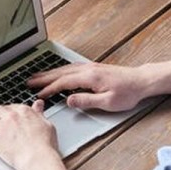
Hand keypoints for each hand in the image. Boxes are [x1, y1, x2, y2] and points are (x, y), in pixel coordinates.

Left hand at [0, 101, 57, 169]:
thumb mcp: (46, 124)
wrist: (39, 159)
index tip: (0, 111)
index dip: (3, 109)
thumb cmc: (45, 145)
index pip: (8, 106)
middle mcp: (10, 116)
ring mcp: (1, 128)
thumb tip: (39, 105)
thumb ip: (39, 113)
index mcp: (23, 111)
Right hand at [28, 62, 143, 111]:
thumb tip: (68, 100)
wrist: (141, 81)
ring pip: (63, 69)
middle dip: (43, 78)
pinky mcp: (92, 68)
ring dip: (49, 73)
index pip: (63, 82)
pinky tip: (56, 72)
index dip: (49, 88)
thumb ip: (86, 101)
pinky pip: (70, 67)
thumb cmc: (128, 93)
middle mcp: (86, 69)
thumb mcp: (108, 103)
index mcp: (89, 77)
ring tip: (37, 77)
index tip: (39, 94)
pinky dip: (59, 70)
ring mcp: (89, 67)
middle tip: (29, 82)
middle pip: (59, 73)